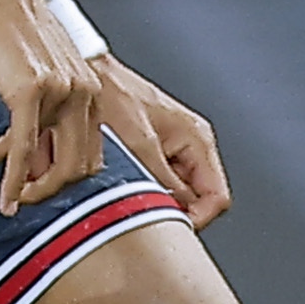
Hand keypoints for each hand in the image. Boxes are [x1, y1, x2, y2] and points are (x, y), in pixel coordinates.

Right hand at [0, 0, 102, 214]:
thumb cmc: (3, 25)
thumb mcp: (36, 65)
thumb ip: (45, 101)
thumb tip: (34, 144)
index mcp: (90, 88)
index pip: (92, 153)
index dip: (67, 180)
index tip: (40, 191)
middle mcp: (84, 91)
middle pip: (80, 166)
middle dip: (52, 193)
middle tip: (24, 204)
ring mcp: (60, 91)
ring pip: (51, 163)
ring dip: (26, 189)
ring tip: (6, 201)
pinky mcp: (29, 91)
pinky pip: (23, 149)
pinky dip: (12, 179)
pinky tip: (3, 196)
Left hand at [93, 57, 229, 226]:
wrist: (87, 75)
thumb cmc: (112, 94)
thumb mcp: (137, 143)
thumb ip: (161, 181)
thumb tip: (172, 214)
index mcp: (198, 140)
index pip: (217, 198)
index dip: (196, 219)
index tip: (168, 228)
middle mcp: (191, 145)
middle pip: (197, 200)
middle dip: (172, 211)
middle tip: (142, 216)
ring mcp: (173, 149)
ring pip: (175, 194)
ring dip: (153, 200)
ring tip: (126, 194)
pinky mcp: (153, 152)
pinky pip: (156, 183)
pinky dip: (140, 190)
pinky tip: (119, 186)